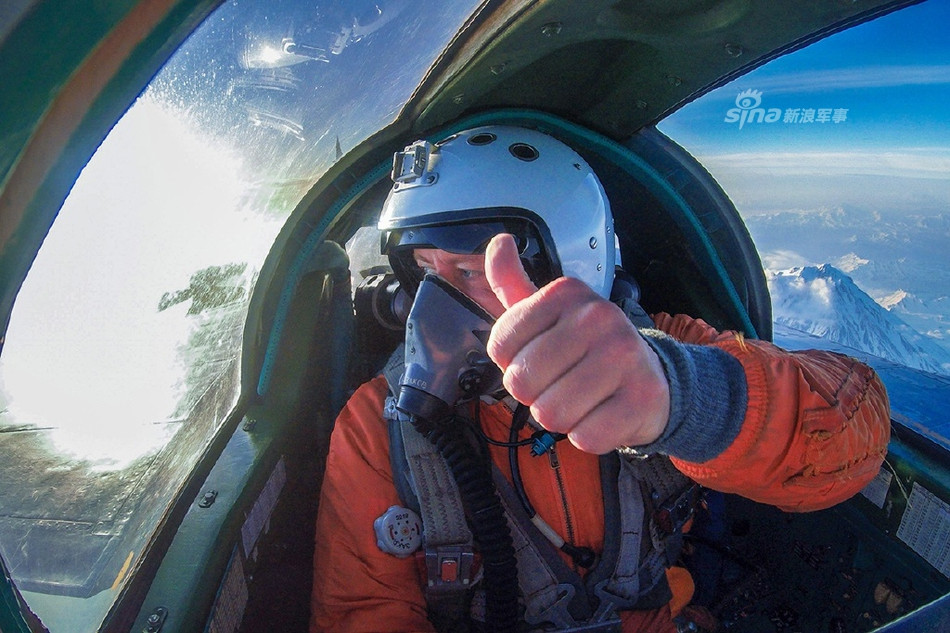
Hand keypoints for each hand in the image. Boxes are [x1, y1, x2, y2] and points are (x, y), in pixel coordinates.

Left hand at [484, 234, 670, 453]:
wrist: (653, 377)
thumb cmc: (586, 347)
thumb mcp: (548, 312)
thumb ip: (513, 282)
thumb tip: (499, 242)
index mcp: (566, 293)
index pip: (500, 346)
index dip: (513, 363)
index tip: (540, 357)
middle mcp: (597, 317)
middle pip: (521, 382)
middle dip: (535, 395)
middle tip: (562, 384)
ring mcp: (624, 356)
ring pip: (550, 414)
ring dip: (560, 418)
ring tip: (583, 400)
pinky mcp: (642, 398)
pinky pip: (584, 437)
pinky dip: (587, 436)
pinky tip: (604, 414)